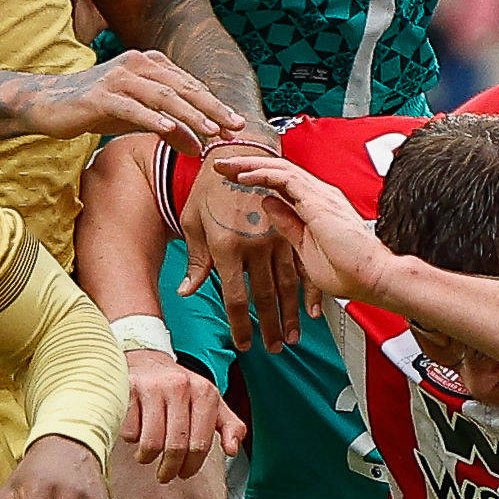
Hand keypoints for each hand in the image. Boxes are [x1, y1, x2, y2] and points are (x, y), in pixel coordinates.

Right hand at [5, 48, 233, 151]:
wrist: (50, 103)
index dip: (215, 105)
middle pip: (183, 88)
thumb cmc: (98, 108)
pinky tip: (169, 130)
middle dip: (212, 108)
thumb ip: (171, 129)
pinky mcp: (99, 95)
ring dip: (189, 115)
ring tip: (211, 131)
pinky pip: (132, 107)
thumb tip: (200, 149)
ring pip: (162, 96)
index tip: (237, 125)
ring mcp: (118, 77)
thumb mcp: (139, 119)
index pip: (190, 86)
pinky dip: (152, 118)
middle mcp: (137, 64)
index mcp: (150, 63)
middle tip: (236, 127)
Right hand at [122, 344, 239, 483]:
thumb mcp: (210, 403)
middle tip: (165, 476)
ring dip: (147, 458)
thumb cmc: (181, 390)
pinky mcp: (127, 390)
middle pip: (176, 446)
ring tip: (147, 456)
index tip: (184, 474)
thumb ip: (229, 425)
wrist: (147, 361)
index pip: (200, 443)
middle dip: (169, 469)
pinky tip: (136, 434)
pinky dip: (131, 440)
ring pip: (151, 443)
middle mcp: (180, 386)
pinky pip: (130, 432)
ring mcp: (152, 387)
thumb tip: (233, 449)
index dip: (192, 466)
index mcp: (204, 392)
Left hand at [183, 156, 312, 355]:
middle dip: (270, 328)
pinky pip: (304, 264)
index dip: (241, 326)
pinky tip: (311, 310)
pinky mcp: (293, 227)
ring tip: (292, 337)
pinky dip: (310, 290)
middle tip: (273, 349)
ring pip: (288, 285)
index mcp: (227, 247)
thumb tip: (187, 292)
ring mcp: (278, 236)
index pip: (236, 299)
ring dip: (291, 315)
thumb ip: (195, 261)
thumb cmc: (209, 186)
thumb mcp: (193, 221)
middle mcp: (254, 245)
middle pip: (264, 298)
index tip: (245, 344)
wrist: (238, 150)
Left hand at [206, 143, 394, 306]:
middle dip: (246, 165)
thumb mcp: (305, 249)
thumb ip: (287, 226)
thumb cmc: (348, 271)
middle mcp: (318, 195)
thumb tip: (268, 206)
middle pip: (276, 171)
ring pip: (278, 168)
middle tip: (221, 163)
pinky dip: (261, 173)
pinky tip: (242, 175)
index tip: (231, 179)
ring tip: (226, 163)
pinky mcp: (317, 199)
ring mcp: (319, 194)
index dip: (255, 178)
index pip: (280, 184)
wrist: (374, 277)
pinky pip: (284, 178)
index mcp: (315, 207)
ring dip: (249, 164)